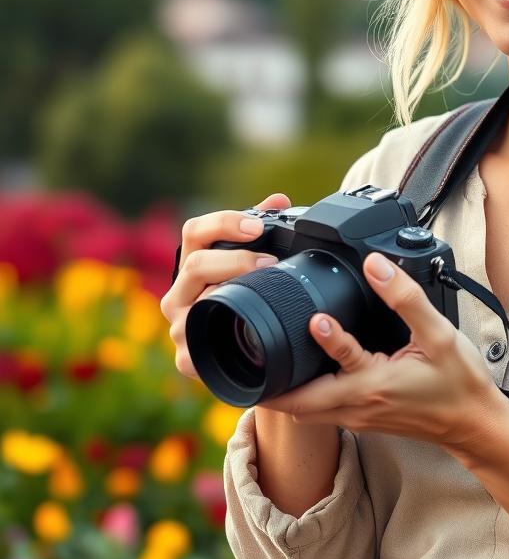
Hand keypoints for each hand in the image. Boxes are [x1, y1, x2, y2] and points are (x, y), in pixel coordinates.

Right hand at [160, 192, 289, 379]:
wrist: (239, 356)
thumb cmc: (243, 301)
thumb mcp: (248, 264)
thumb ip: (260, 230)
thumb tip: (280, 200)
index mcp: (192, 264)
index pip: (195, 231)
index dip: (224, 223)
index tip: (257, 226)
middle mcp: (178, 293)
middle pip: (196, 264)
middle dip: (236, 259)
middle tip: (270, 262)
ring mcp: (179, 326)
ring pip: (200, 300)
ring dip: (233, 290)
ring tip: (264, 289)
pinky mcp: (186, 358)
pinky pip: (204, 340)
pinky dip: (225, 330)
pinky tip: (245, 324)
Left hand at [258, 252, 508, 455]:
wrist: (473, 424)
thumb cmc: (459, 383)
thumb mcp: (439, 335)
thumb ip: (405, 298)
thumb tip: (376, 264)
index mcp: (374, 385)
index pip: (334, 367)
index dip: (321, 342)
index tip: (312, 317)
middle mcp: (358, 407)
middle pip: (298, 405)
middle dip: (270, 385)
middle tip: (246, 358)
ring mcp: (358, 418)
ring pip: (306, 411)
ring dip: (283, 392)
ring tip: (261, 366)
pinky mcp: (363, 420)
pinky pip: (321, 412)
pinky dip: (304, 397)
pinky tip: (302, 378)